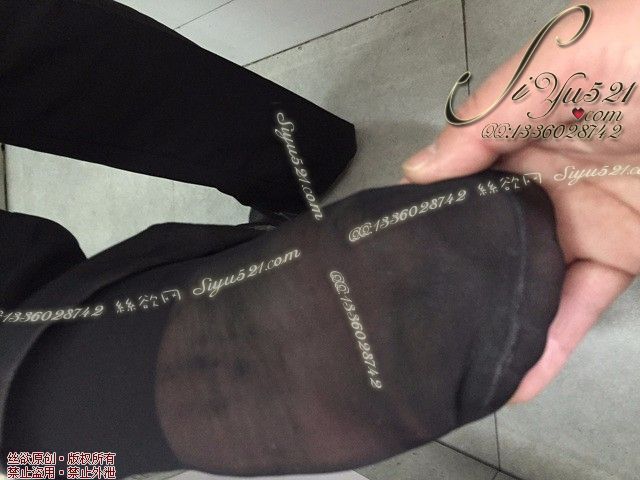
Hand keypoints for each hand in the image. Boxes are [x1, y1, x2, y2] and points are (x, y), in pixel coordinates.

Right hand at [401, 0, 639, 401]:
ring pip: (527, 274)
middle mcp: (540, 177)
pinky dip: (552, 339)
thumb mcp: (565, 59)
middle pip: (485, 231)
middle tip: (414, 315)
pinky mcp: (620, 252)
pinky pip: (579, 300)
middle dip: (453, 271)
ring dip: (497, 317)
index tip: (392, 249)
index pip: (458, 173)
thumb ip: (491, 114)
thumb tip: (417, 170)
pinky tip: (521, 372)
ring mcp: (579, 219)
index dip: (426, 208)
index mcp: (519, 128)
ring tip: (456, 359)